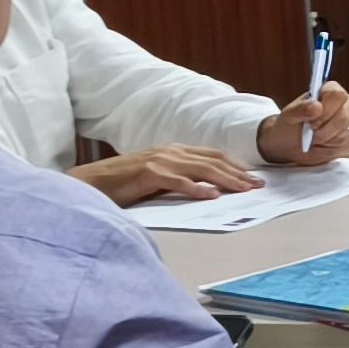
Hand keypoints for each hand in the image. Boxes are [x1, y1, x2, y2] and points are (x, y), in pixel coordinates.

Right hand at [76, 144, 268, 203]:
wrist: (91, 182)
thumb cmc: (125, 183)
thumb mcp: (159, 178)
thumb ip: (181, 179)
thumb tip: (210, 190)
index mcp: (174, 151)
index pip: (213, 156)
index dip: (236, 165)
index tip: (254, 178)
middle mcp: (170, 152)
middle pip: (213, 161)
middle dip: (239, 173)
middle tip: (258, 186)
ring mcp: (159, 160)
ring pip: (201, 169)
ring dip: (225, 180)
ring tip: (243, 190)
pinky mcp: (147, 173)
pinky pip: (176, 181)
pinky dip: (195, 188)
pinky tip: (210, 196)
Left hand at [257, 84, 348, 165]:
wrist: (291, 144)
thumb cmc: (290, 125)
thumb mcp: (289, 116)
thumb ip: (301, 109)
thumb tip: (317, 106)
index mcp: (330, 90)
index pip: (337, 94)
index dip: (326, 109)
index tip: (312, 122)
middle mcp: (345, 102)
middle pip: (344, 115)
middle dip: (325, 129)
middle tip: (311, 134)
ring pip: (346, 132)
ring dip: (326, 139)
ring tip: (314, 139)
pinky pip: (347, 143)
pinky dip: (330, 147)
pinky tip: (322, 144)